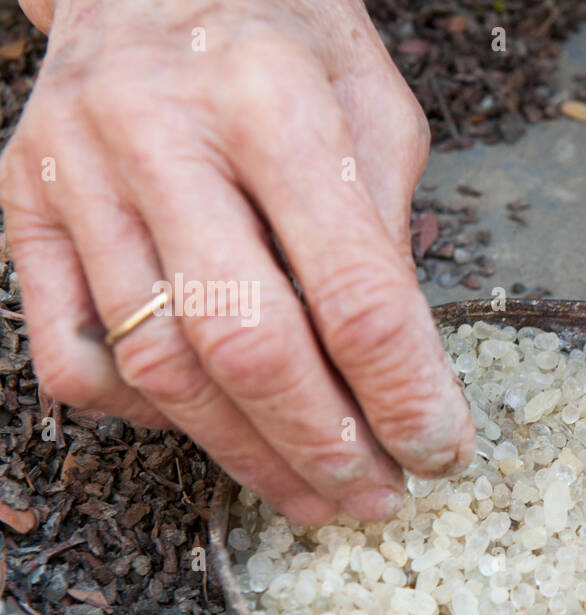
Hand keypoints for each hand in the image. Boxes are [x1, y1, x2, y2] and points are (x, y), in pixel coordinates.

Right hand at [0, 0, 473, 524]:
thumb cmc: (286, 39)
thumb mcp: (373, 110)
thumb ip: (383, 238)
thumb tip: (400, 380)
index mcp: (271, 100)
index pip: (354, 292)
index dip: (405, 395)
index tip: (442, 453)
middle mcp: (157, 133)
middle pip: (244, 345)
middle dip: (322, 444)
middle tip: (377, 496)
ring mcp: (73, 170)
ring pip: (159, 366)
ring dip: (247, 454)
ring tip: (316, 494)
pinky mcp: (20, 203)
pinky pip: (71, 355)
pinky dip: (144, 415)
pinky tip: (211, 426)